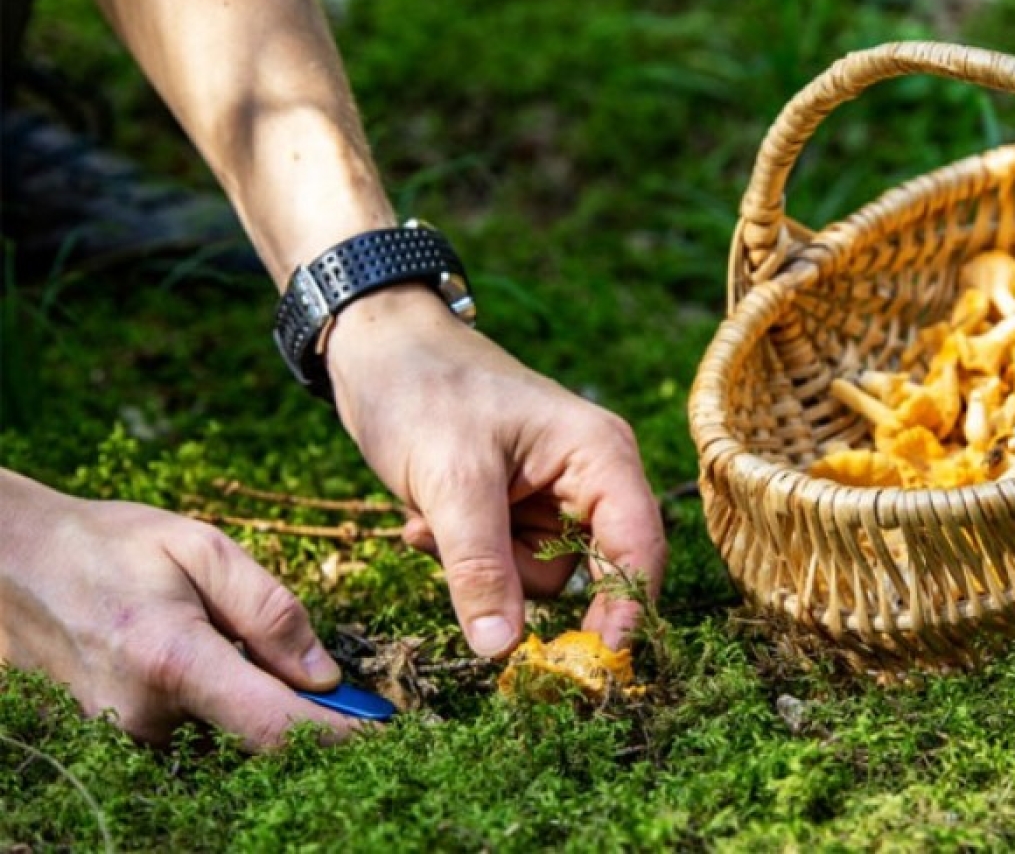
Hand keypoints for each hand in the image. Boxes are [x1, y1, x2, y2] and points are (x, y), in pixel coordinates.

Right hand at [0, 472, 357, 748]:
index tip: (391, 733)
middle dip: (311, 714)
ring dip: (264, 703)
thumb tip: (326, 676)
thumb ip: (271, 611)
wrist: (15, 564)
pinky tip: (222, 660)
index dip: (341, 737)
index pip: (276, 728)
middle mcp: (147, 717)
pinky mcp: (120, 740)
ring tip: (252, 646)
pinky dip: (228, 706)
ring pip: (228, 736)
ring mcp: (128, 737)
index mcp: (174, 662)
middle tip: (350, 685)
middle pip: (259, 737)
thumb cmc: (111, 545)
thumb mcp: (203, 550)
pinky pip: (198, 733)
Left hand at [326, 285, 667, 658]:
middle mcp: (591, 477)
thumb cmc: (424, 389)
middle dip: (519, 579)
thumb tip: (502, 651)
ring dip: (479, 568)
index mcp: (600, 455)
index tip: (592, 666)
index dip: (624, 610)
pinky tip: (425, 519)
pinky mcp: (517, 507)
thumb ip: (480, 568)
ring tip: (429, 523)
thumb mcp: (451, 481)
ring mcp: (554, 494)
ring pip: (537, 575)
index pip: (638, 548)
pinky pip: (504, 563)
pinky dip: (464, 556)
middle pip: (588, 571)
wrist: (375, 350)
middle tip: (470, 584)